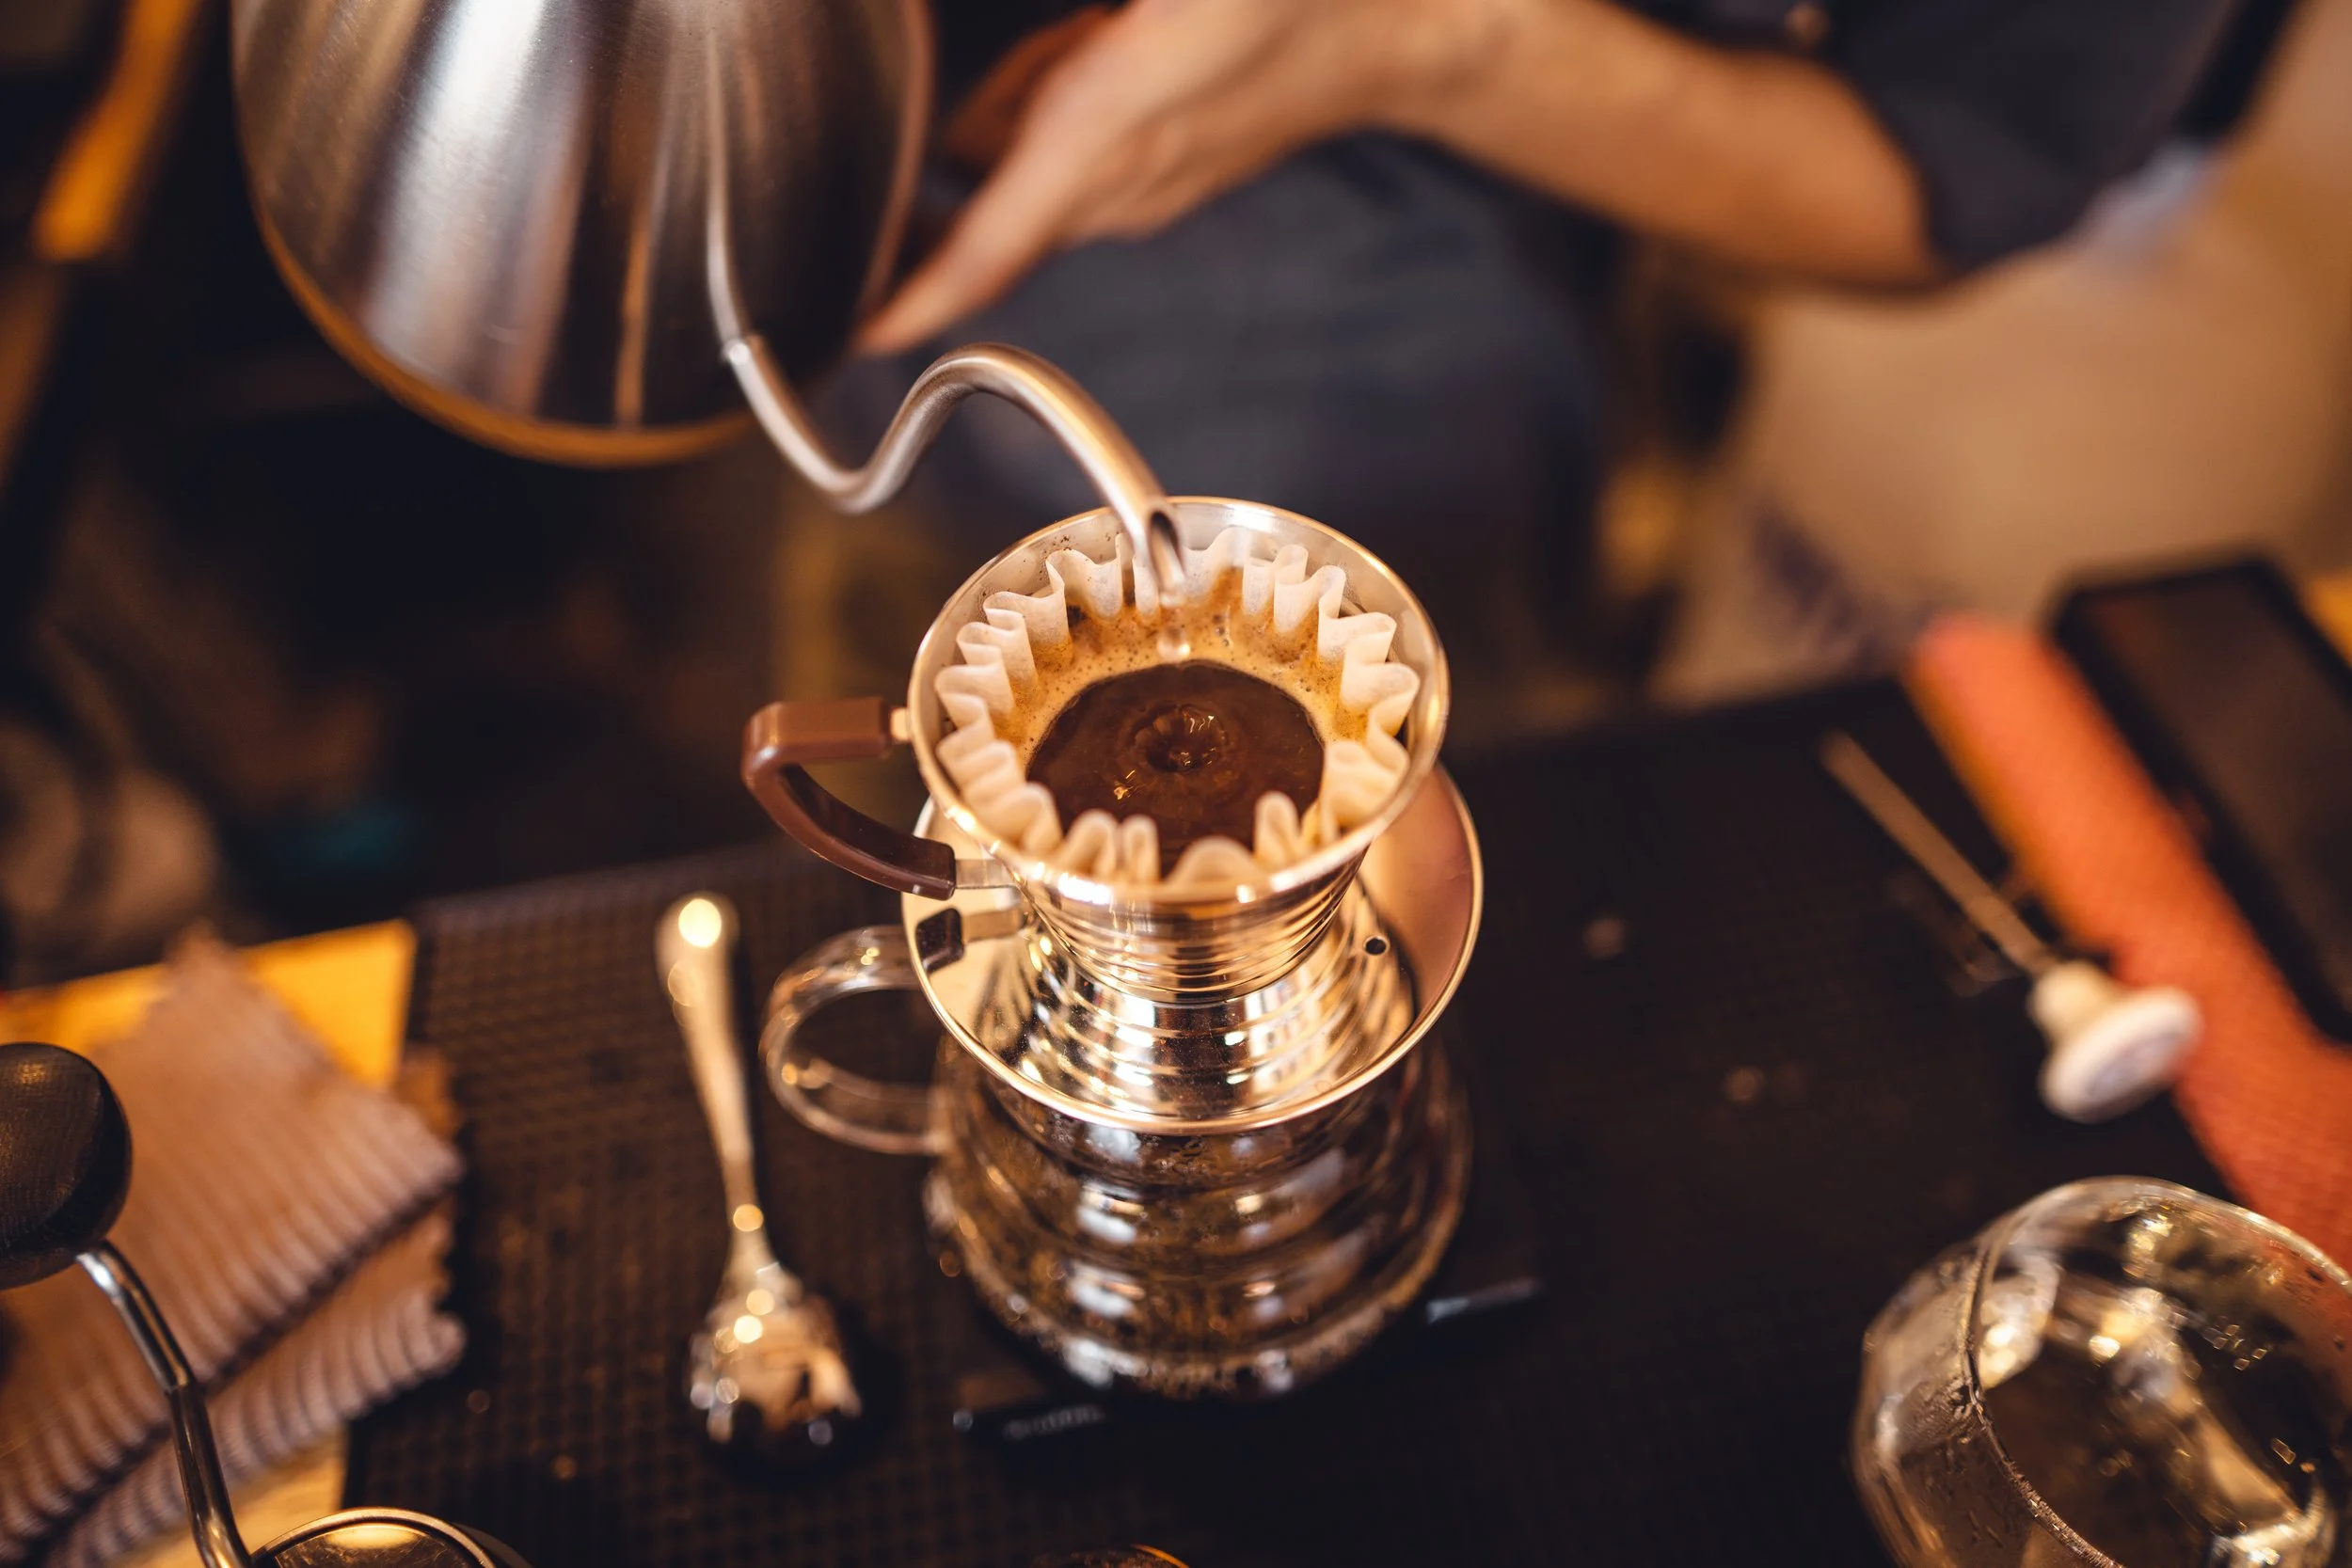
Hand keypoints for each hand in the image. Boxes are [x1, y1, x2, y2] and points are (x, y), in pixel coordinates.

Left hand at [859, 0, 1508, 352]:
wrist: (1400, 30)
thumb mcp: (1149, 6)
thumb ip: (1057, 55)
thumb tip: (979, 121)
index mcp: (1100, 136)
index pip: (984, 248)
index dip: (916, 301)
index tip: (862, 333)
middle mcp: (1121, 183)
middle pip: (993, 198)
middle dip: (969, 150)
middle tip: (1051, 55)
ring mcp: (1151, 189)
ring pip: (1035, 170)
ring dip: (1026, 112)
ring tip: (1099, 33)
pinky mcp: (1175, 176)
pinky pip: (1082, 159)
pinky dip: (1067, 108)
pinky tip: (1121, 42)